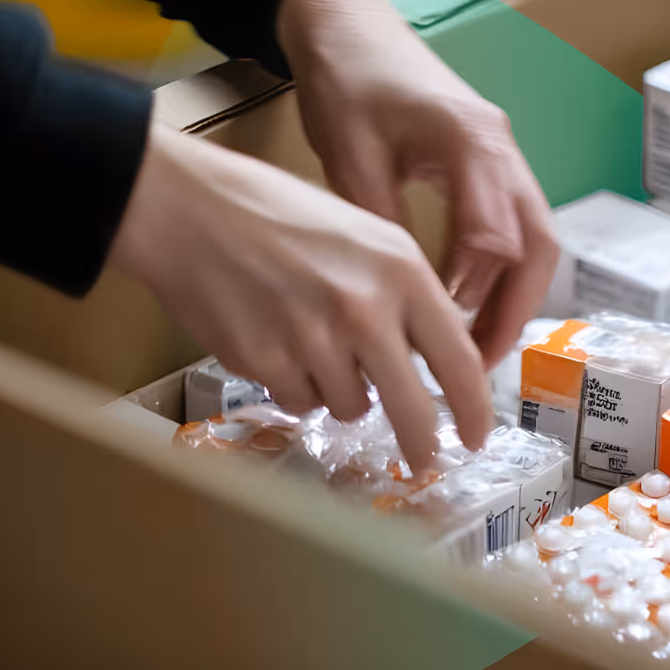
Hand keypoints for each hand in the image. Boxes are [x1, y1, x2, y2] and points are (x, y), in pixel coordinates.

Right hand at [110, 121, 493, 471]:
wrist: (192, 210)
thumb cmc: (280, 217)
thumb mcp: (367, 237)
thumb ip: (406, 296)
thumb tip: (437, 360)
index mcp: (400, 270)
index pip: (458, 359)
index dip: (475, 408)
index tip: (478, 434)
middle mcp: (363, 308)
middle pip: (411, 408)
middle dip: (421, 444)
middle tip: (423, 459)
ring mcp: (312, 339)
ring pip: (351, 407)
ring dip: (341, 393)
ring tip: (311, 343)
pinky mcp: (265, 362)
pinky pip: (300, 402)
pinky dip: (295, 386)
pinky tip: (277, 344)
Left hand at [276, 0, 558, 369]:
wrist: (346, 22)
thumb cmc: (345, 79)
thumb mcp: (350, 157)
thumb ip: (384, 225)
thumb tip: (408, 299)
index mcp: (473, 141)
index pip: (496, 238)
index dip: (473, 295)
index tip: (441, 333)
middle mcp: (502, 149)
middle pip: (540, 246)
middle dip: (515, 311)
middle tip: (478, 366)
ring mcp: (503, 154)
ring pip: (533, 240)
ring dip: (511, 297)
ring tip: (473, 348)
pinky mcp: (490, 161)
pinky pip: (511, 226)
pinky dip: (496, 271)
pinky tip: (465, 303)